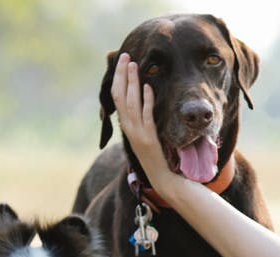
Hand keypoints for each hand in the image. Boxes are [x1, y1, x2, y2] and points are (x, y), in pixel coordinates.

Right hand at [110, 53, 177, 192]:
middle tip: (126, 56)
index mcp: (126, 125)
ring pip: (131, 102)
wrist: (162, 178)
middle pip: (120, 95)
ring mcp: (137, 133)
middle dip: (123, 75)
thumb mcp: (146, 135)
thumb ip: (142, 119)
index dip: (119, 79)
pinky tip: (148, 87)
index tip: (123, 63)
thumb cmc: (157, 157)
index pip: (117, 97)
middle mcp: (128, 127)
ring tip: (135, 65)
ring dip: (133, 83)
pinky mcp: (148, 138)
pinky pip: (146, 115)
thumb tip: (142, 99)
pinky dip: (147, 100)